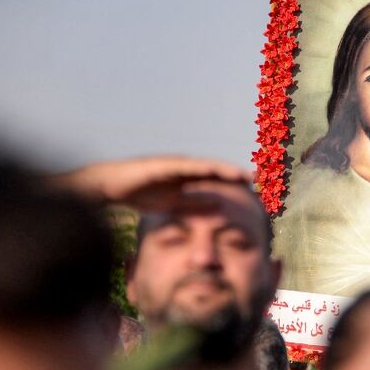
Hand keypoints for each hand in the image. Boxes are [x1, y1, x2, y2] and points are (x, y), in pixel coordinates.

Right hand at [51, 156, 252, 210]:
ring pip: (206, 165)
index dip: (234, 181)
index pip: (216, 178)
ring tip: (242, 174)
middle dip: (235, 173)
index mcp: (188, 177)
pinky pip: (187, 166)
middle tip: (256, 177)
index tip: (252, 186)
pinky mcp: (164, 164)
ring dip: (225, 169)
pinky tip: (215, 170)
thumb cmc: (140, 193)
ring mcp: (176, 164)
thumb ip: (195, 204)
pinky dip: (202, 168)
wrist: (112, 185)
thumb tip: (218, 205)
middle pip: (216, 169)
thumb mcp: (174, 203)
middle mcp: (185, 168)